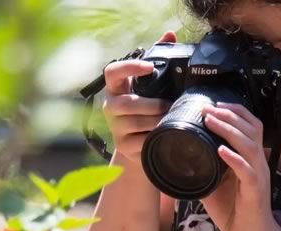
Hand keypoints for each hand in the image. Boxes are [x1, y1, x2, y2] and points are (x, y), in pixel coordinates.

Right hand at [102, 31, 175, 164]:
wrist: (138, 144)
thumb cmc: (145, 109)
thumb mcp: (150, 86)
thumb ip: (158, 58)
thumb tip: (170, 34)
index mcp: (116, 88)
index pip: (112, 72)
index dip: (129, 67)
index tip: (150, 67)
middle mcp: (110, 107)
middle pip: (126, 104)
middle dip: (150, 105)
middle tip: (169, 105)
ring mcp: (115, 128)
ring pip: (134, 123)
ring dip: (155, 121)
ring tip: (169, 119)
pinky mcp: (123, 146)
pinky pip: (139, 142)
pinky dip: (154, 138)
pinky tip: (164, 135)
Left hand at [200, 102, 280, 230]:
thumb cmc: (233, 211)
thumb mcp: (213, 185)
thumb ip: (202, 169)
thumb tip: (178, 157)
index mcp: (250, 159)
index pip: (250, 125)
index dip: (234, 111)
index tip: (213, 104)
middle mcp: (258, 164)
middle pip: (252, 129)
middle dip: (229, 114)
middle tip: (207, 108)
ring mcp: (258, 177)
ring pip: (250, 146)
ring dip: (230, 131)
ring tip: (211, 121)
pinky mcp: (255, 193)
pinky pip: (248, 172)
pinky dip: (234, 159)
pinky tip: (221, 151)